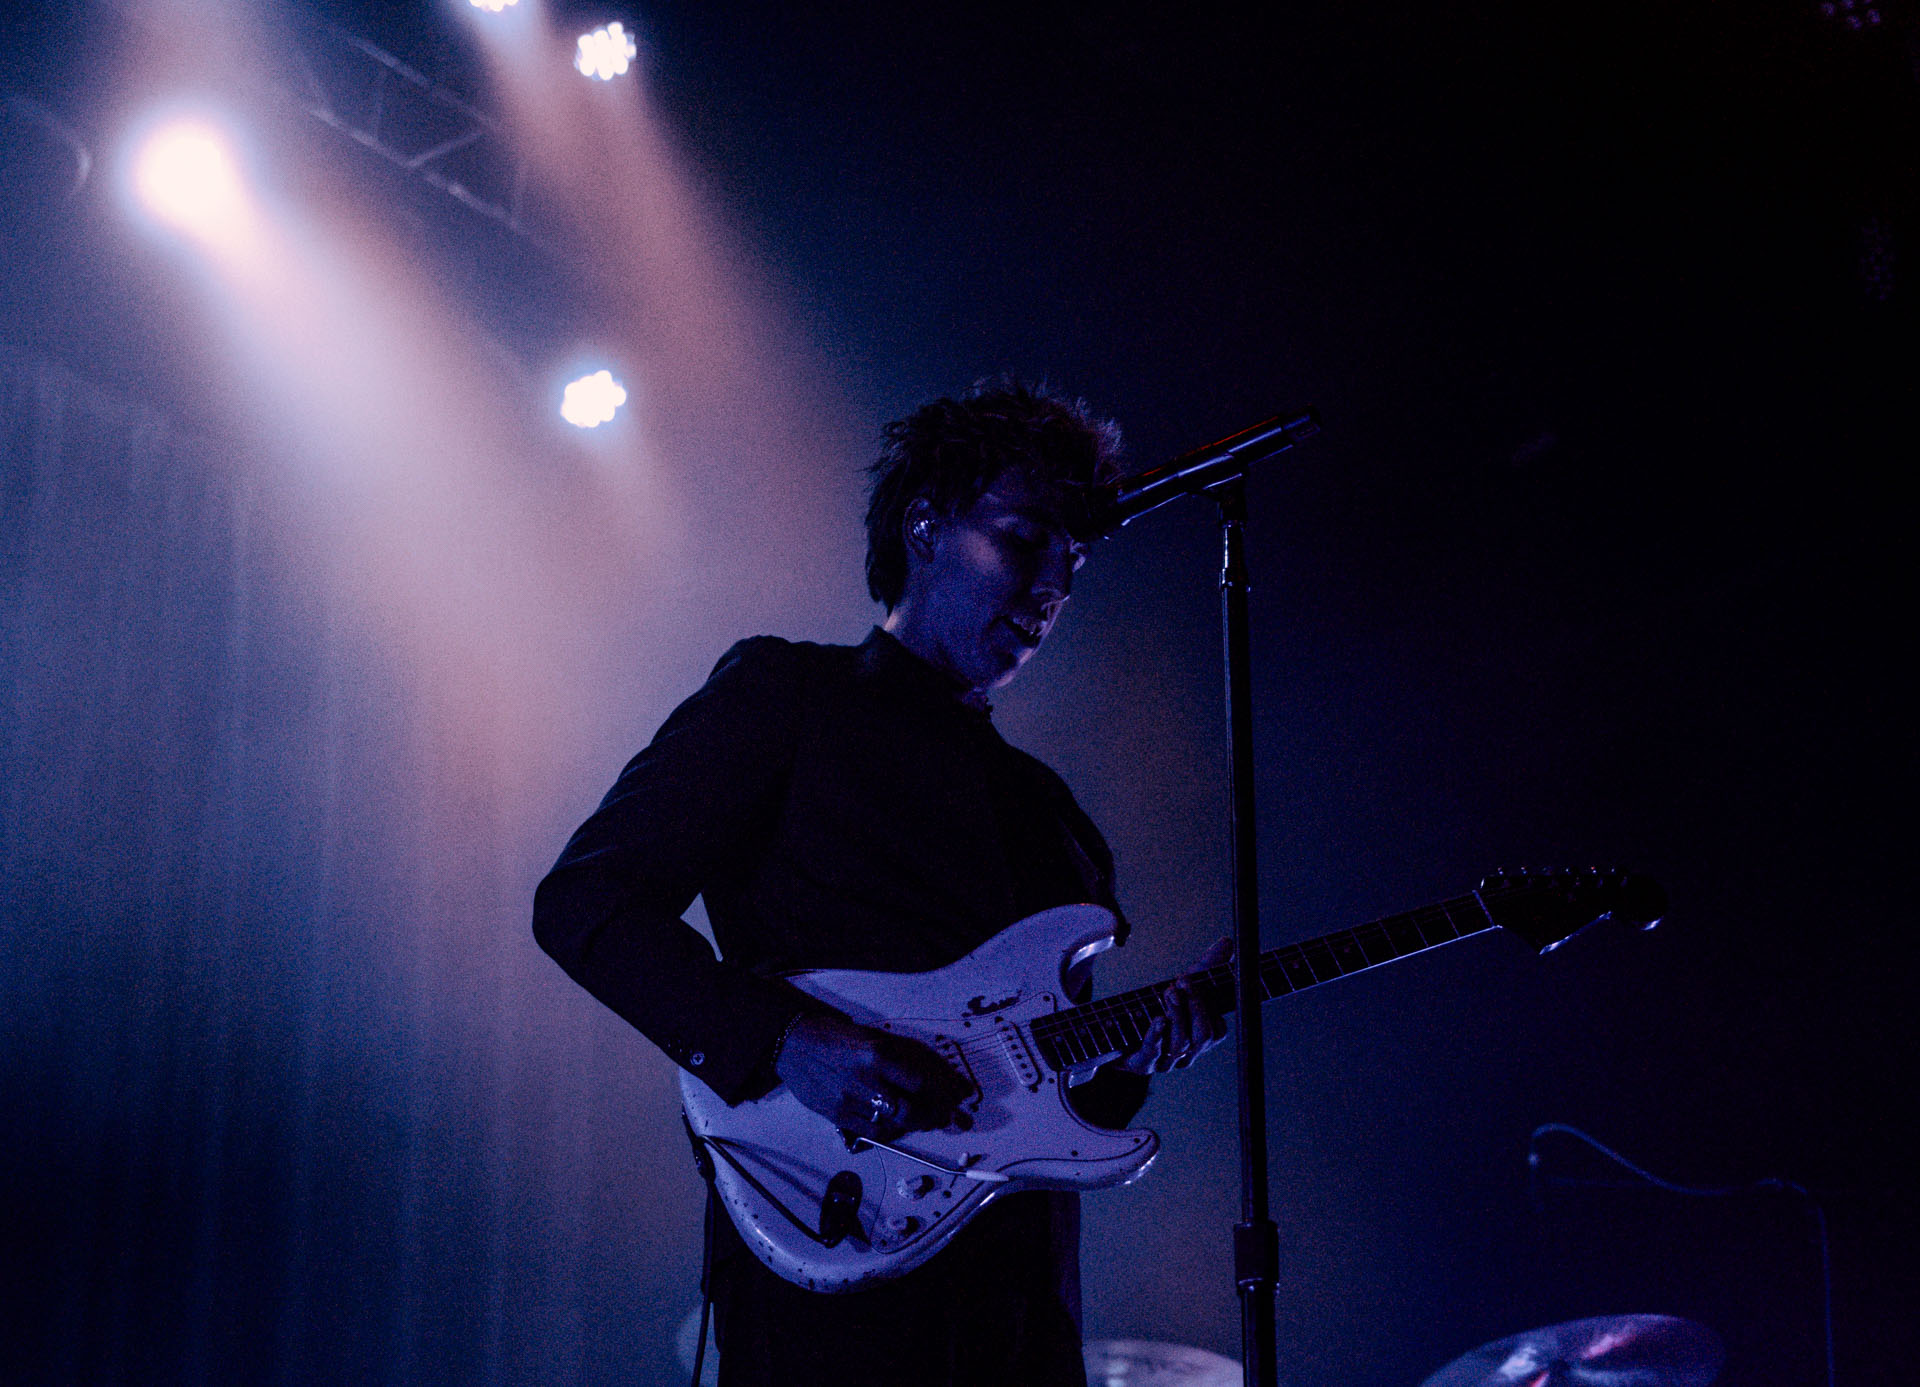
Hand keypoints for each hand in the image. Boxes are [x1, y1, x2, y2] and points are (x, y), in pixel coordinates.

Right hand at [773, 1013, 971, 1135]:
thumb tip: (925, 1078)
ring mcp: (850, 1100)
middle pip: (911, 1110)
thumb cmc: (832, 1034)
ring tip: (923, 1121)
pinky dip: (888, 1130)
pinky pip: (871, 1131)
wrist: (792, 1041)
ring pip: (893, 1124)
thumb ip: (894, 1058)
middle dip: (932, 1116)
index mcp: (877, 1055)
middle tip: (943, 1117)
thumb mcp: (869, 1037)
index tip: (954, 1097)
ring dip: (913, 1125)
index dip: (941, 1094)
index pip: (920, 1083)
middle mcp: (867, 1080)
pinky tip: (894, 1124)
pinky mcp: (837, 1114)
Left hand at [1117, 936, 1232, 1074]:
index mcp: (1198, 1040)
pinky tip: (1158, 1019)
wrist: (1112, 1030)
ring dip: (1177, 1015)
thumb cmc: (1153, 1007)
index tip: (1192, 978)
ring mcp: (1163, 1061)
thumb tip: (1228, 942)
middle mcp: (1185, 1054)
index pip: (1217, 1030)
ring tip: (1168, 992)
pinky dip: (1156, 1035)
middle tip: (1182, 982)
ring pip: (1181, 1045)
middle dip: (1196, 1007)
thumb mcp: (1179, 985)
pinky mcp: (1140, 1063)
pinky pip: (1153, 1052)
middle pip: (1203, 1037)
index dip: (1209, 1005)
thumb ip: (1205, 966)